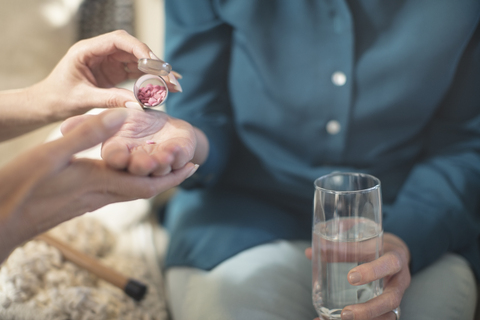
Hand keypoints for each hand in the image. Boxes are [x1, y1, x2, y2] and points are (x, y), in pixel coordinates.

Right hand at [0, 109, 197, 263]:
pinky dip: (127, 178)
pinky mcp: (80, 202)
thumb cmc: (22, 188)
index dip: (174, 176)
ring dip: (149, 177)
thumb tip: (122, 117)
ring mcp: (91, 201)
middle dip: (167, 177)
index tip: (194, 166)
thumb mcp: (53, 154)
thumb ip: (89, 134)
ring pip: (130, 189)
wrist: (2, 221)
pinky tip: (121, 168)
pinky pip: (114, 190)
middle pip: (144, 188)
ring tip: (159, 160)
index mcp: (100, 182)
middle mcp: (101, 195)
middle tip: (184, 163)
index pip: (148, 183)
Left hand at [31, 30, 180, 120]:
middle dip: (154, 62)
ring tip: (174, 84)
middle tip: (170, 77)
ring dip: (156, 71)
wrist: (48, 104)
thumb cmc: (58, 98)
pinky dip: (151, 79)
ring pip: (138, 60)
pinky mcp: (115, 72)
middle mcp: (100, 51)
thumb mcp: (83, 99)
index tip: (154, 63)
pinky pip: (137, 71)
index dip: (138, 49)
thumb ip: (110, 99)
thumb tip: (138, 103)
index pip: (118, 40)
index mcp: (87, 50)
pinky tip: (165, 85)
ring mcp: (109, 61)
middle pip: (133, 49)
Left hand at [306, 233, 410, 319]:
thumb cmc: (377, 245)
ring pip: (389, 316)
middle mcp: (399, 281)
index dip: (372, 272)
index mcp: (396, 258)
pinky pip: (380, 319)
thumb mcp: (364, 240)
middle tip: (345, 313)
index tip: (350, 277)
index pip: (389, 264)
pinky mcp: (389, 308)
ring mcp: (396, 296)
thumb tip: (309, 252)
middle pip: (392, 300)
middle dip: (369, 310)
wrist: (395, 253)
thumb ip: (340, 245)